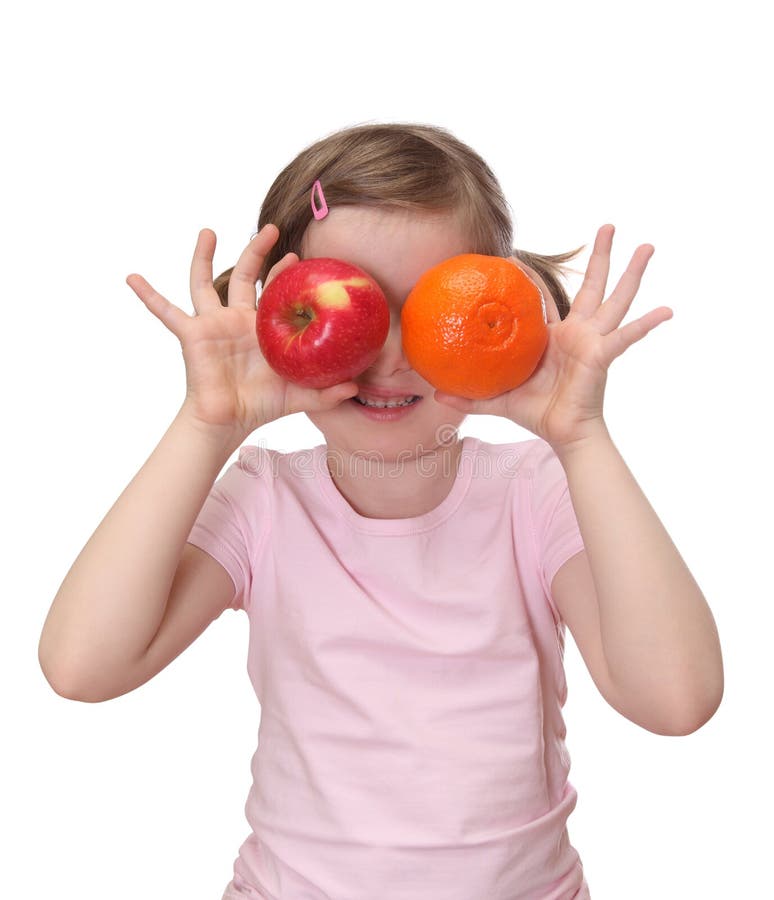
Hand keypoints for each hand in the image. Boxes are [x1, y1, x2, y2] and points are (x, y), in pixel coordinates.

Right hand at [126, 224, 359, 437]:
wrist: (227, 421)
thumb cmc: (260, 405)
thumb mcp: (300, 396)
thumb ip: (327, 391)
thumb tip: (357, 388)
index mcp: (260, 328)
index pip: (274, 291)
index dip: (285, 274)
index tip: (299, 257)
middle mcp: (235, 319)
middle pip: (244, 275)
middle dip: (256, 250)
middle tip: (271, 227)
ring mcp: (211, 324)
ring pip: (203, 282)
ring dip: (202, 256)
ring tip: (207, 230)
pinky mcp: (191, 335)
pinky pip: (165, 311)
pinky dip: (149, 296)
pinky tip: (132, 277)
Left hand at [434, 224, 673, 452]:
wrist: (563, 434)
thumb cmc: (537, 414)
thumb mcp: (498, 399)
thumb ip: (469, 396)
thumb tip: (435, 393)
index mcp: (552, 336)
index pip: (541, 298)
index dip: (529, 277)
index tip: (513, 256)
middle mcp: (578, 332)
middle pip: (591, 285)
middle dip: (599, 256)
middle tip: (608, 224)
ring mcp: (594, 340)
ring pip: (615, 299)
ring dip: (632, 273)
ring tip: (648, 245)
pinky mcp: (603, 355)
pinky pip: (626, 337)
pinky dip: (647, 324)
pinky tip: (667, 309)